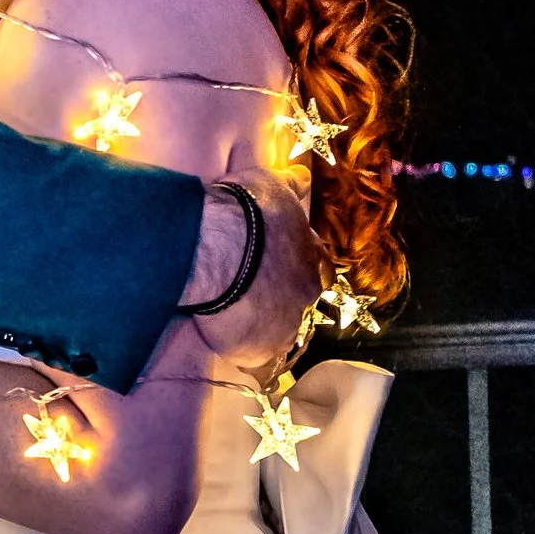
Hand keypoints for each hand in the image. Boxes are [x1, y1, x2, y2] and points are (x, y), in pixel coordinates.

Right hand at [178, 175, 318, 363]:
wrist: (220, 247)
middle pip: (300, 302)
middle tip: (253, 295)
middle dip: (282, 300)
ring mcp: (285, 324)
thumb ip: (290, 183)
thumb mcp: (272, 184)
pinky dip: (243, 352)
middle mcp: (306, 291)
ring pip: (281, 334)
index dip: (293, 267)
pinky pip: (255, 358)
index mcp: (311, 255)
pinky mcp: (260, 349)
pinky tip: (228, 342)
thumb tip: (301, 175)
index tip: (274, 266)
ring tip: (235, 320)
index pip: (314, 267)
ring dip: (263, 328)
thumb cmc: (246, 211)